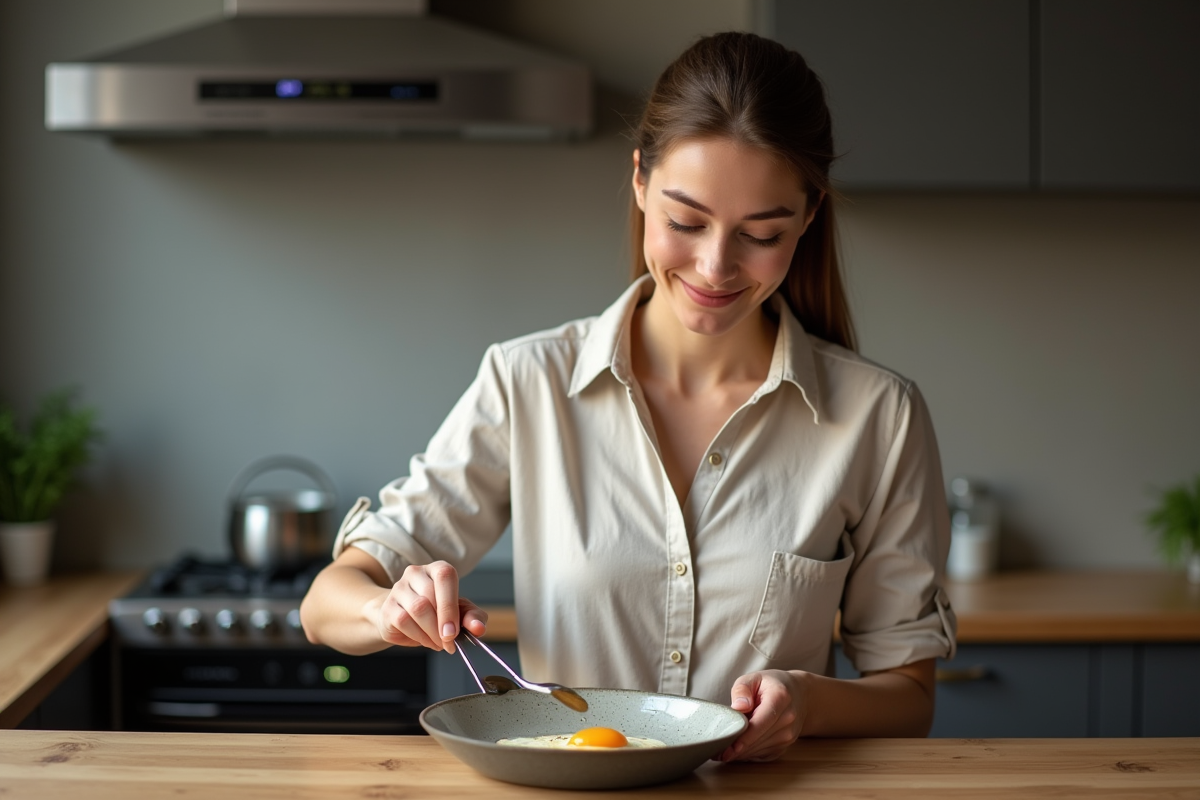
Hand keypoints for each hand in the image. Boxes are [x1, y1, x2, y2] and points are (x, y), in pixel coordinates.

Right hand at [366, 561, 487, 653]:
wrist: (403, 619)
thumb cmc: (437, 613)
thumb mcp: (460, 613)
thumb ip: (473, 617)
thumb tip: (478, 628)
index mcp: (438, 569)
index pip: (445, 576)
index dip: (450, 605)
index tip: (454, 631)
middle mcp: (416, 573)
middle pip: (430, 595)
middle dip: (442, 624)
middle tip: (449, 642)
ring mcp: (399, 588)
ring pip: (417, 609)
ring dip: (431, 632)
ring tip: (439, 643)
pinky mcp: (388, 606)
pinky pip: (403, 621)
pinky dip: (419, 636)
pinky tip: (426, 640)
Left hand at [717, 669, 807, 761]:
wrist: (800, 695)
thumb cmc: (772, 685)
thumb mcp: (754, 677)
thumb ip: (742, 689)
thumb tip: (738, 707)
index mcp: (780, 698)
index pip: (761, 722)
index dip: (744, 737)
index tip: (727, 747)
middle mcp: (788, 719)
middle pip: (759, 739)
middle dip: (736, 748)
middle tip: (715, 751)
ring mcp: (789, 735)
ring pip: (760, 750)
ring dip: (741, 754)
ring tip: (721, 751)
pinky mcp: (785, 746)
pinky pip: (763, 754)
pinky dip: (748, 754)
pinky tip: (736, 751)